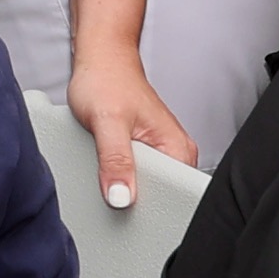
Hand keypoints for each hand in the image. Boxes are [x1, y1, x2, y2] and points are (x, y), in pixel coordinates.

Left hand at [64, 44, 200, 215]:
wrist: (101, 62)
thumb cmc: (107, 82)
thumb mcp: (107, 122)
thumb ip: (115, 159)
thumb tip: (121, 197)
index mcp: (177, 148)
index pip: (177, 196)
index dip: (153, 210)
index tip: (131, 214)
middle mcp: (174, 153)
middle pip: (159, 198)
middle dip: (135, 203)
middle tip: (112, 190)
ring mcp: (159, 155)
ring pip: (144, 190)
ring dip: (125, 191)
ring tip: (109, 176)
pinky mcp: (144, 155)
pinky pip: (135, 179)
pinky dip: (119, 180)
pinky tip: (107, 171)